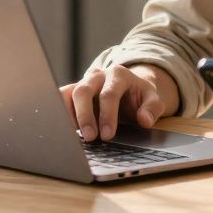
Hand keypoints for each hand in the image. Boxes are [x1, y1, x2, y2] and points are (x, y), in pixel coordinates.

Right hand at [59, 64, 179, 141]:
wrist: (129, 89)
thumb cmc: (139, 97)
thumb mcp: (153, 100)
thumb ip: (152, 109)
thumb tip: (145, 120)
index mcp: (118, 75)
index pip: (109, 94)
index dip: (108, 116)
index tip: (108, 135)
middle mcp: (97, 75)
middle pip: (84, 91)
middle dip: (85, 116)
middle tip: (90, 138)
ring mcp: (83, 82)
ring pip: (68, 94)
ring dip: (67, 115)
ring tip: (71, 136)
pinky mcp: (72, 92)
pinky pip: (60, 99)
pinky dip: (59, 113)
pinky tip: (62, 130)